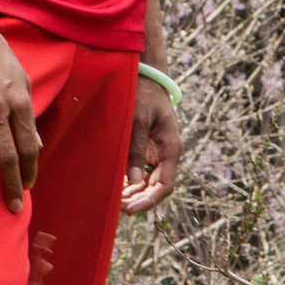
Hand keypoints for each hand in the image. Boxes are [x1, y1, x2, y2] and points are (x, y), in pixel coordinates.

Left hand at [122, 74, 181, 213]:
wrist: (144, 75)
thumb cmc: (142, 94)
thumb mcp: (137, 120)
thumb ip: (136, 150)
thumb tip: (133, 181)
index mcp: (170, 148)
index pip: (165, 186)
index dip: (149, 201)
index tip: (130, 209)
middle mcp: (165, 154)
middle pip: (155, 188)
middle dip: (138, 200)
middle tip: (117, 208)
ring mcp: (156, 152)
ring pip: (147, 182)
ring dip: (133, 193)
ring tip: (113, 201)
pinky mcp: (145, 148)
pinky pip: (139, 171)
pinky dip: (129, 182)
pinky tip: (114, 188)